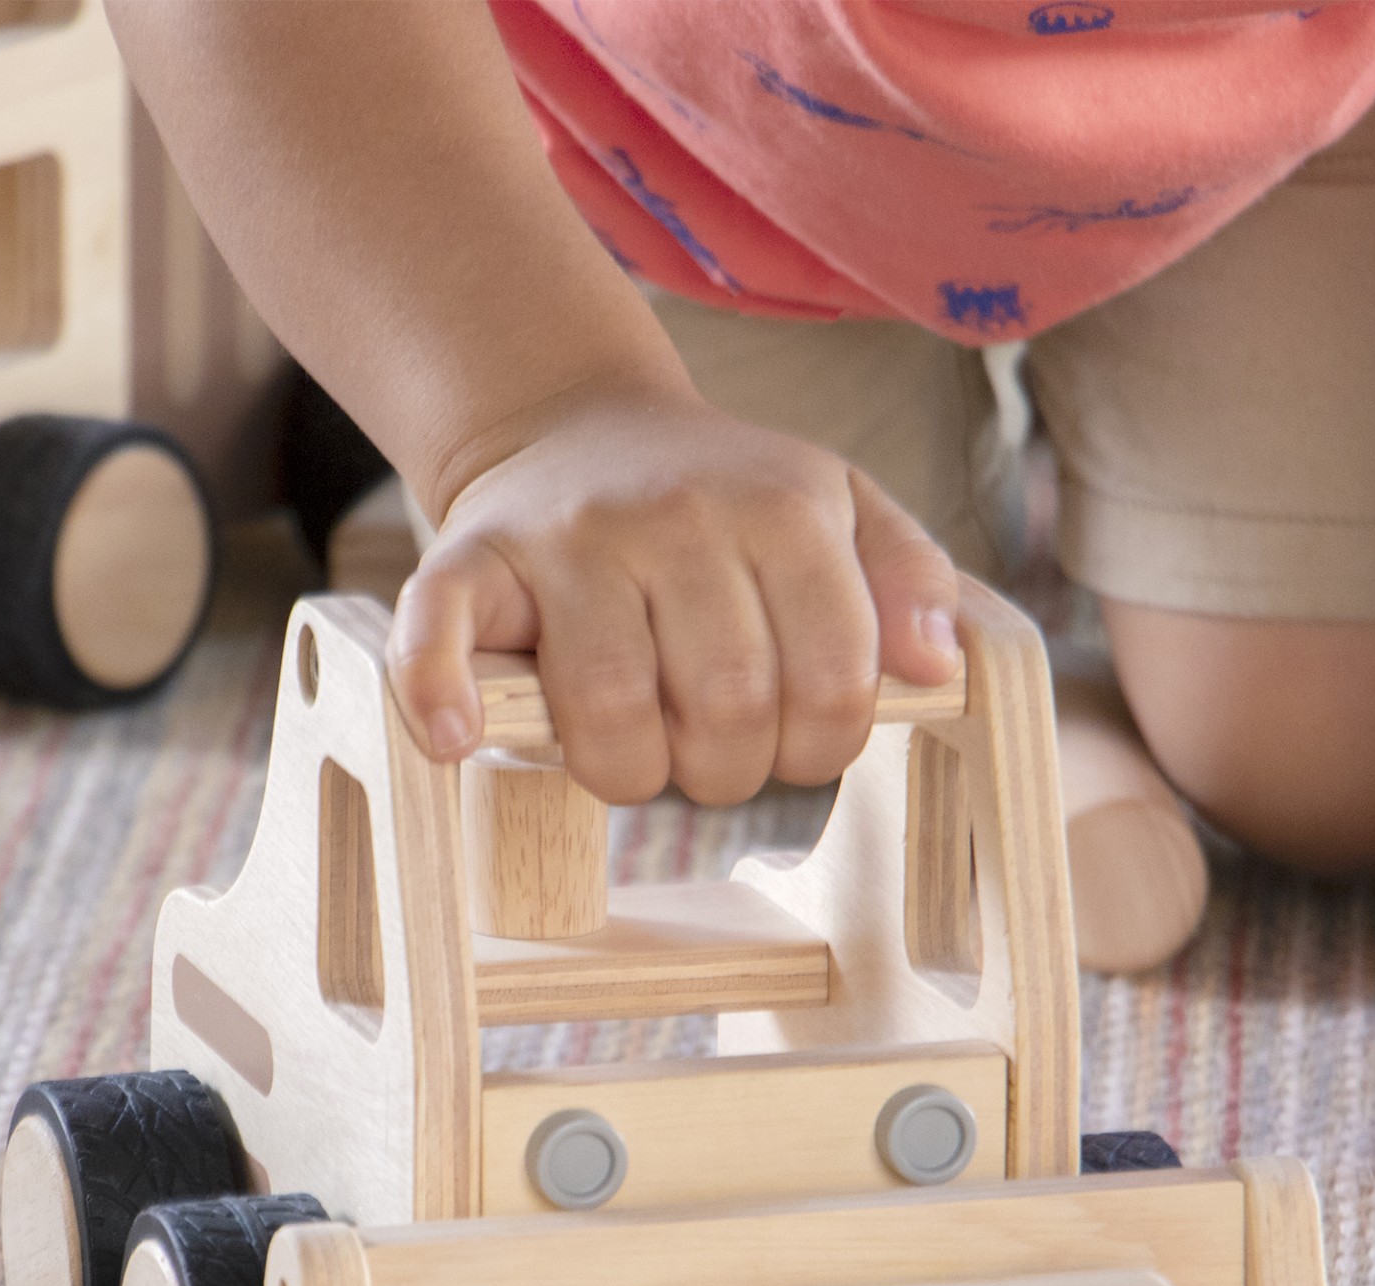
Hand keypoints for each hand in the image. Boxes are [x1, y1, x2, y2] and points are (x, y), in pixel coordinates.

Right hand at [385, 383, 960, 805]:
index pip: (833, 683)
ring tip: (634, 753)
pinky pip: (445, 636)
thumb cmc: (720, 501)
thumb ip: (906, 579)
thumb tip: (933, 670)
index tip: (792, 746)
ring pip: (612, 710)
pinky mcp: (472, 559)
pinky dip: (441, 697)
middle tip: (711, 754)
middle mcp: (676, 516)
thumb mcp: (839, 510)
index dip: (819, 749)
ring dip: (628, 772)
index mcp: (782, 508)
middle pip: (728, 708)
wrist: (574, 425)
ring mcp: (569, 539)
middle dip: (728, 770)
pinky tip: (458, 742)